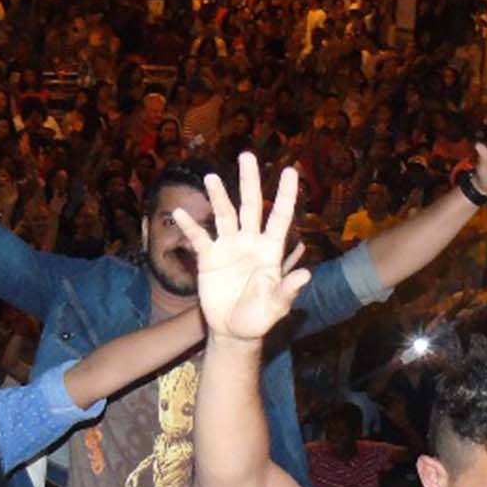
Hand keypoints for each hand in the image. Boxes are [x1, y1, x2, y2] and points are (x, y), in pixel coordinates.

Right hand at [171, 153, 312, 344]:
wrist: (234, 331)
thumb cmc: (260, 318)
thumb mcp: (276, 307)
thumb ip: (287, 290)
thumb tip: (306, 274)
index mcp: (270, 250)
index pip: (281, 217)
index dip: (286, 194)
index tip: (290, 170)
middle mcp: (250, 242)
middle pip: (251, 205)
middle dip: (250, 181)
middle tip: (247, 155)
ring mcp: (228, 247)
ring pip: (225, 215)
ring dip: (219, 197)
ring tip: (212, 178)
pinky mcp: (209, 258)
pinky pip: (199, 238)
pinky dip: (190, 226)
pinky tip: (180, 213)